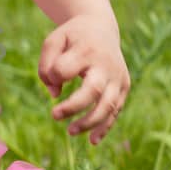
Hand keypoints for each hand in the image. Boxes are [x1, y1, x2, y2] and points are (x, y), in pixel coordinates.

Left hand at [38, 15, 129, 145]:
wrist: (101, 28)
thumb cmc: (72, 37)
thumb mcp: (54, 41)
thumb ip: (46, 65)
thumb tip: (55, 94)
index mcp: (86, 50)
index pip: (67, 68)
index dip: (55, 75)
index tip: (51, 76)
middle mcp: (105, 64)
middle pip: (93, 91)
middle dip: (74, 107)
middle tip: (54, 115)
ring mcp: (118, 77)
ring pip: (108, 105)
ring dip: (89, 123)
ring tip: (70, 132)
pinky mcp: (124, 86)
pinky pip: (116, 110)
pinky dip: (105, 127)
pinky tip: (93, 141)